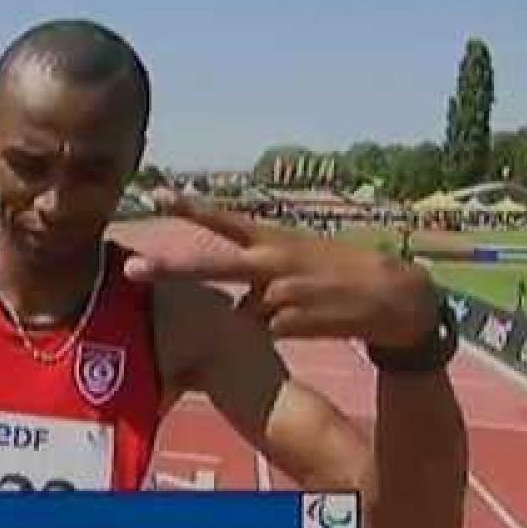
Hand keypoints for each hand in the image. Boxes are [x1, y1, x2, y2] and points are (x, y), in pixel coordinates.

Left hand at [124, 189, 439, 348]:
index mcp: (273, 239)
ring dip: (265, 317)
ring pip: (245, 314)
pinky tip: (314, 320)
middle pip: (211, 267)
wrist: (395, 296)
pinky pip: (268, 334)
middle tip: (131, 270)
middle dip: (170, 270)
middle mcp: (272, 262)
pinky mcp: (292, 322)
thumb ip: (260, 273)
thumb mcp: (297, 256)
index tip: (156, 193)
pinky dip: (283, 331)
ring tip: (306, 304)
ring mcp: (281, 292)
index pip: (224, 220)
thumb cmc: (336, 273)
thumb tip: (235, 307)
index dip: (190, 206)